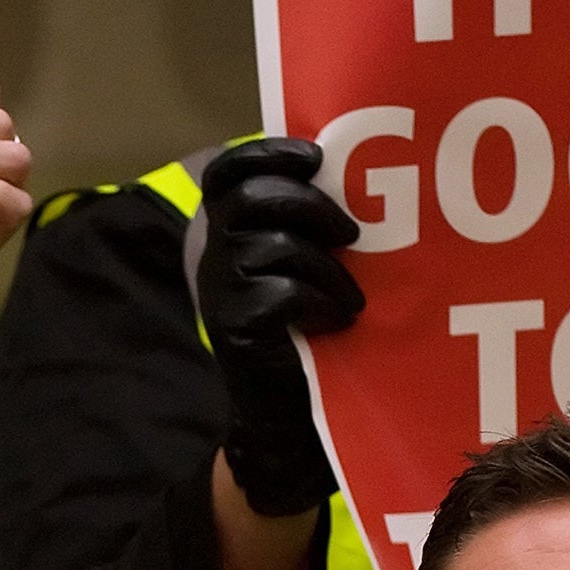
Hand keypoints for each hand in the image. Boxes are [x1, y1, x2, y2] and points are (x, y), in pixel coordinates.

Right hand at [197, 137, 364, 517]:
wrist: (285, 417)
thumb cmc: (306, 334)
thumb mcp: (303, 267)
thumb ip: (306, 225)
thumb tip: (354, 174)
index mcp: (229, 233)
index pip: (229, 172)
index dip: (266, 153)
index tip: (316, 158)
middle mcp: (214, 256)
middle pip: (252, 198)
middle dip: (311, 205)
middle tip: (352, 233)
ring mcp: (220, 292)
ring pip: (274, 245)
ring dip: (326, 267)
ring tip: (352, 296)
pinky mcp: (234, 327)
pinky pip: (281, 291)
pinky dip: (319, 302)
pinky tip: (337, 320)